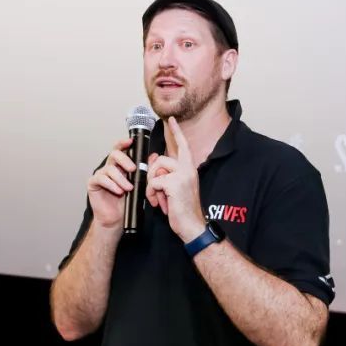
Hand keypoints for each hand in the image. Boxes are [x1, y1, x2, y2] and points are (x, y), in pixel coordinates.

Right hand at [87, 137, 136, 230]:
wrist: (116, 219)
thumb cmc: (127, 202)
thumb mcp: (139, 185)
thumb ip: (145, 170)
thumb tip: (154, 156)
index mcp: (119, 165)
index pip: (120, 149)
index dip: (124, 143)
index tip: (131, 141)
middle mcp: (109, 167)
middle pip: (114, 154)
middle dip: (125, 160)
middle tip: (133, 169)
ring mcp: (100, 175)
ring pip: (109, 168)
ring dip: (121, 178)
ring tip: (128, 188)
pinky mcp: (92, 183)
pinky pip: (101, 178)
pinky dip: (111, 184)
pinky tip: (118, 191)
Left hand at [146, 117, 206, 242]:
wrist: (192, 226)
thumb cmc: (184, 209)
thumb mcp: (176, 187)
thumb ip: (167, 173)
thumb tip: (154, 159)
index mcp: (190, 168)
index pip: (183, 145)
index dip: (176, 132)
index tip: (171, 119)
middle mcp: (188, 168)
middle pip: (161, 159)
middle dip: (153, 174)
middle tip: (156, 190)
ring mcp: (182, 175)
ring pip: (156, 170)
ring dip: (152, 186)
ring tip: (159, 199)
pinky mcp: (173, 184)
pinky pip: (154, 182)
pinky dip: (152, 194)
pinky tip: (160, 203)